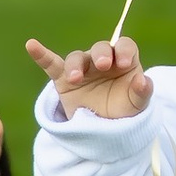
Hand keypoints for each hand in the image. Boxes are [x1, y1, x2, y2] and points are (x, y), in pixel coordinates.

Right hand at [27, 33, 154, 119]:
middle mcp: (102, 60)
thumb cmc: (124, 111)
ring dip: (76, 66)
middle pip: (100, 48)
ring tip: (76, 79)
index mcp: (123, 61)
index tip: (124, 64)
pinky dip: (41, 55)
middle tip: (104, 66)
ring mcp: (82, 69)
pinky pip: (51, 64)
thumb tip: (144, 80)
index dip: (124, 51)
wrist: (104, 130)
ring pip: (76, 58)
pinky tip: (31, 45)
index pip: (124, 46)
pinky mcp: (63, 79)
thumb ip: (142, 92)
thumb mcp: (138, 105)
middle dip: (101, 54)